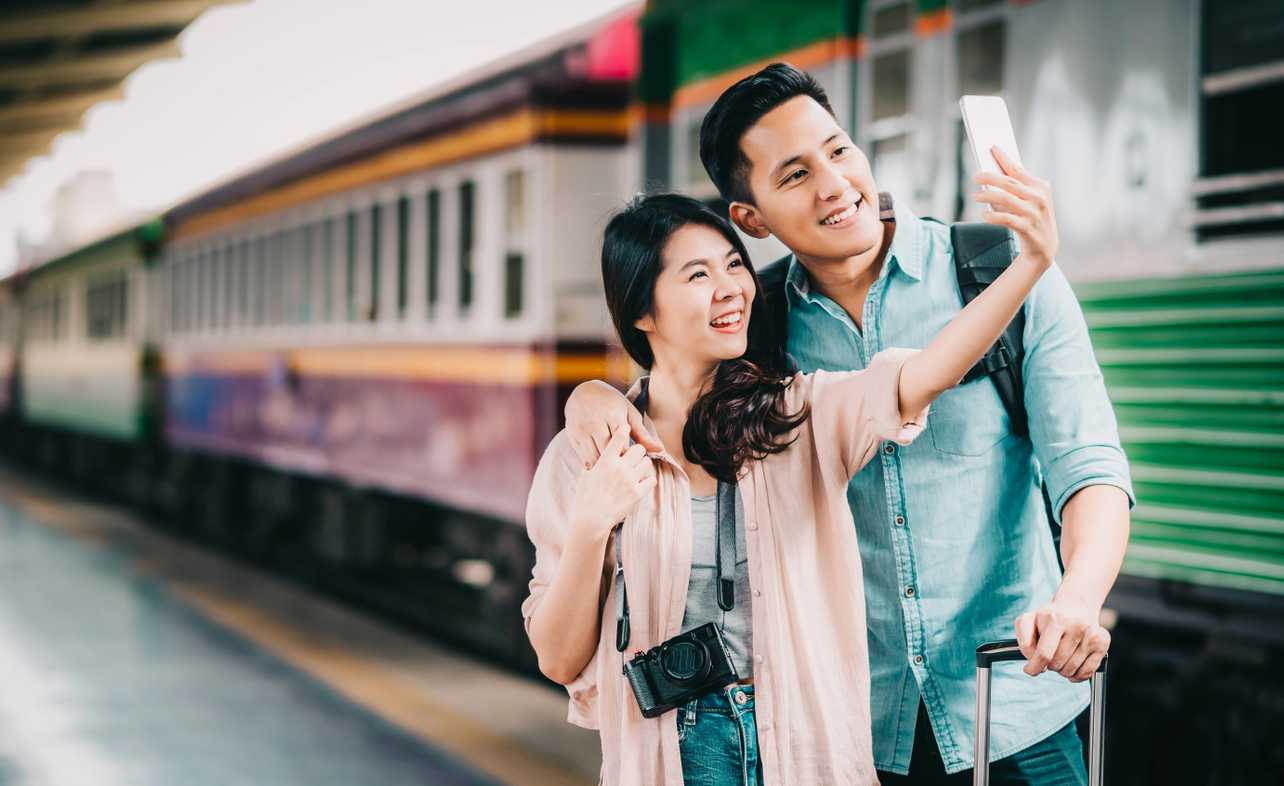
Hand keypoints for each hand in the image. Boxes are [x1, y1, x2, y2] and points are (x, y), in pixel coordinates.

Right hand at [565, 380, 663, 468]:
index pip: (624, 445)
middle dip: (618, 464)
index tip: (634, 462)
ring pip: (595, 457)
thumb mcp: (628, 413)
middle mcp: (595, 422)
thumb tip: (660, 449)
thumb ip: (642, 433)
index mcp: (612, 415)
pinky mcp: (572, 436)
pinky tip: (601, 467)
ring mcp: (581, 430)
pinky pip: (584, 457)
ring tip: (614, 472)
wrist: (583, 392)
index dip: (630, 457)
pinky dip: (594, 465)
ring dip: (605, 467)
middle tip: (625, 471)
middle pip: (609, 453)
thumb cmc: (611, 404)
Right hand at [570, 425, 656, 540]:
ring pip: (647, 462)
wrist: (591, 520)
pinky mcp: (638, 493)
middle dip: (637, 451)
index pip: (618, 437)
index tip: (626, 427)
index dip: (624, 429)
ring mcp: (630, 480)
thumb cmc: (585, 498)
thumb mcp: (584, 476)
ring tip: (637, 470)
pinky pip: (651, 479)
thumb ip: (591, 462)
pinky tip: (641, 482)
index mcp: (605, 461)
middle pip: (639, 448)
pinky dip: (648, 480)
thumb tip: (594, 454)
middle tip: (633, 457)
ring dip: (643, 464)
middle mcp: (619, 468)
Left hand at [973, 146, 1058, 269]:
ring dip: (987, 195)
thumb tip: (991, 175)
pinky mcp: (1028, 228)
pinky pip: (1005, 218)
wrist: (1044, 248)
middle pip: (1009, 182)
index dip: (1003, 157)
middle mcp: (1039, 198)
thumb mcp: (1028, 200)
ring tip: (975, 195)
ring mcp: (1034, 213)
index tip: (992, 148)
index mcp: (1040, 186)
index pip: (1018, 169)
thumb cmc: (1031, 219)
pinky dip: (991, 215)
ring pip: (1005, 199)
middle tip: (975, 176)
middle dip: (990, 176)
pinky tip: (984, 214)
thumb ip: (1014, 188)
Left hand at [1014, 595, 1109, 682]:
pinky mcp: (1103, 642)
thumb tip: (1031, 659)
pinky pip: (1087, 672)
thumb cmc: (1049, 618)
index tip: (1030, 670)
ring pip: (1071, 670)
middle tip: (1049, 657)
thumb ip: (1023, 638)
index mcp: (1055, 619)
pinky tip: (1072, 666)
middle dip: (1048, 666)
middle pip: (1057, 664)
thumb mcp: (1029, 620)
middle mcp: (1076, 625)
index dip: (1035, 667)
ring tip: (1061, 659)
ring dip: (1062, 671)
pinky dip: (1077, 676)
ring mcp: (1091, 634)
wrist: (1076, 605)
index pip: (1044, 654)